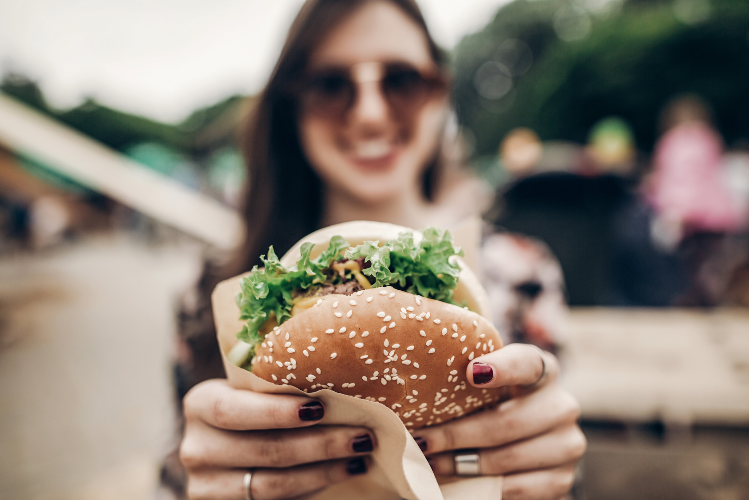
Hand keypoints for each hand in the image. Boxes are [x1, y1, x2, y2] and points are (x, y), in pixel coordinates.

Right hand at [180, 379, 374, 499]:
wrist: (226, 446)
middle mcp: (197, 448)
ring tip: (360, 456)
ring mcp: (207, 486)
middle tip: (362, 435)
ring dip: (324, 470)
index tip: (320, 407)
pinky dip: (313, 488)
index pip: (233, 410)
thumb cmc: (250, 405)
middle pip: (264, 451)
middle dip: (320, 444)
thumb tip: (341, 376)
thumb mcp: (249, 391)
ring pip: (272, 485)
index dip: (276, 412)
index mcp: (200, 405)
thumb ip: (276, 385)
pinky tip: (340, 472)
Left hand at [411, 344, 584, 499]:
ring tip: (432, 462)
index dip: (502, 367)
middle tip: (423, 440)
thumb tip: (420, 378)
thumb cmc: (495, 403)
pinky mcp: (562, 478)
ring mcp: (567, 443)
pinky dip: (484, 486)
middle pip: (507, 422)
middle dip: (458, 435)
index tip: (471, 372)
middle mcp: (562, 405)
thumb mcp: (487, 384)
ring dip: (464, 464)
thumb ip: (468, 376)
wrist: (529, 442)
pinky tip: (459, 480)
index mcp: (543, 370)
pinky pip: (517, 487)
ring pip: (508, 458)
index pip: (526, 362)